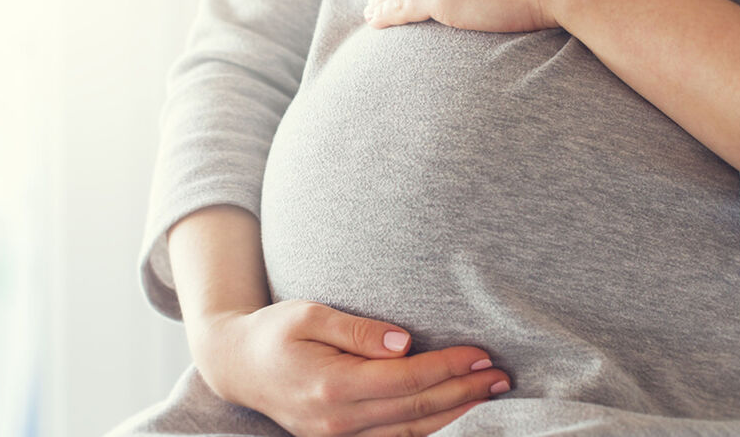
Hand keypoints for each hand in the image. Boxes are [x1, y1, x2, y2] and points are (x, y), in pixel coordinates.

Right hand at [188, 300, 510, 436]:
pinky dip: (430, 429)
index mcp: (332, 386)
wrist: (237, 366)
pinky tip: (454, 415)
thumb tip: (403, 342)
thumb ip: (356, 329)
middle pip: (416, 409)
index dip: (448, 368)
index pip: (406, 380)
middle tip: (501, 376)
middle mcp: (338, 421)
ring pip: (411, 432)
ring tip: (489, 395)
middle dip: (464, 392)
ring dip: (455, 414)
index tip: (481, 354)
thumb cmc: (274, 332)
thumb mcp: (309, 314)